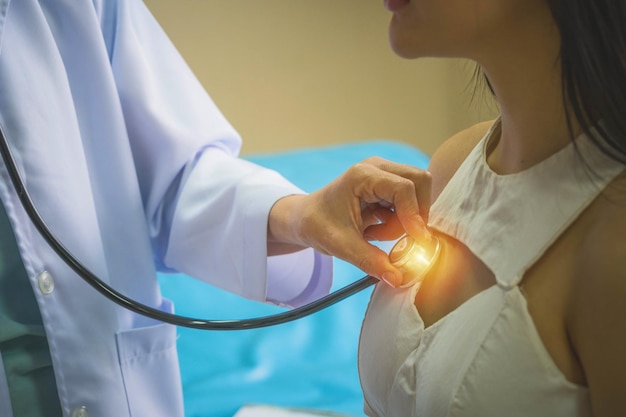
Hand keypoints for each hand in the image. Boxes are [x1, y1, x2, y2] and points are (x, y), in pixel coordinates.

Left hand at [267, 157, 431, 286]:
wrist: (306, 219)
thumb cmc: (318, 225)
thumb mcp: (342, 246)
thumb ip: (370, 261)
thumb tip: (398, 278)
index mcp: (362, 175)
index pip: (404, 189)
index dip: (414, 215)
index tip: (417, 240)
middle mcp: (376, 168)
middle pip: (420, 181)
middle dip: (416, 213)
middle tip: (401, 237)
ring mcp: (383, 174)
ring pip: (417, 193)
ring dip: (405, 220)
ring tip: (375, 234)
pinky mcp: (387, 185)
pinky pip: (409, 202)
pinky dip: (401, 220)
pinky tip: (376, 228)